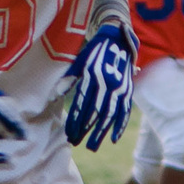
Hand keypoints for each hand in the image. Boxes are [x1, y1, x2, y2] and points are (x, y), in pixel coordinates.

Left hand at [63, 21, 136, 149]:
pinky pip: (125, 111)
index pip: (82, 104)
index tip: (69, 134)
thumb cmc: (93, 51)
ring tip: (92, 146)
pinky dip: (120, 125)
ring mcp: (119, 87)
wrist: (117, 38)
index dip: (75, 121)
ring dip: (101, 132)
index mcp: (91, 76)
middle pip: (95, 113)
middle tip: (76, 143)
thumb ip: (68, 79)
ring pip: (110, 115)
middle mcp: (106, 83)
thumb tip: (55, 95)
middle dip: (85, 130)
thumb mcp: (78, 62)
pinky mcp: (128, 89)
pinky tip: (114, 138)